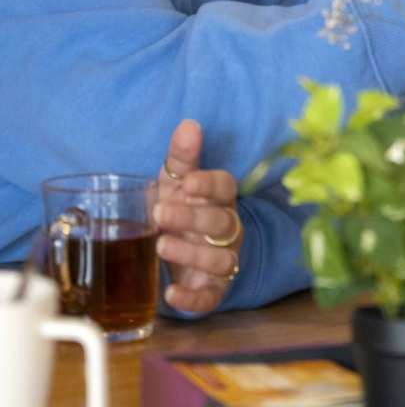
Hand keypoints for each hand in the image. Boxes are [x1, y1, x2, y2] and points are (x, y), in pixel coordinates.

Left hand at [156, 119, 243, 312]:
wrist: (182, 255)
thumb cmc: (181, 210)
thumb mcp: (175, 184)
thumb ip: (181, 158)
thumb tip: (188, 124)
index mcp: (220, 198)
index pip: (225, 186)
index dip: (209, 184)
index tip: (187, 182)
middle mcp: (227, 228)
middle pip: (220, 221)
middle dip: (192, 217)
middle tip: (160, 212)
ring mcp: (223, 260)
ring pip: (220, 259)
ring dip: (192, 253)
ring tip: (161, 246)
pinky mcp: (213, 291)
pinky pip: (210, 297)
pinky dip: (193, 298)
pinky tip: (171, 293)